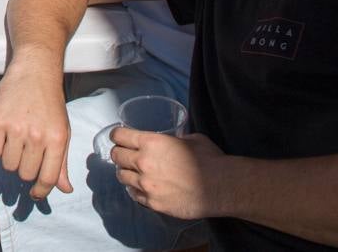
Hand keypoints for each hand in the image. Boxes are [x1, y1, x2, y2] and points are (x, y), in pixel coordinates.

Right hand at [0, 52, 72, 198]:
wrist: (35, 71)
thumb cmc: (50, 103)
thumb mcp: (62, 131)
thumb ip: (61, 162)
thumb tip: (66, 189)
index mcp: (57, 139)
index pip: (48, 179)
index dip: (40, 191)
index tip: (35, 193)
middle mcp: (37, 135)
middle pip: (25, 174)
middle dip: (24, 168)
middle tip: (25, 153)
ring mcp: (15, 128)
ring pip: (8, 164)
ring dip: (10, 158)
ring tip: (15, 141)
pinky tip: (3, 135)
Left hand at [110, 129, 225, 220]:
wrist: (221, 187)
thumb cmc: (209, 159)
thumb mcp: (189, 138)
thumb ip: (172, 139)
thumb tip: (169, 141)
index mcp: (150, 142)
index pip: (119, 136)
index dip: (117, 134)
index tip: (118, 136)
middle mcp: (143, 163)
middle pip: (116, 156)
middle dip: (119, 153)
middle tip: (125, 154)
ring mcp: (146, 185)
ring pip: (121, 176)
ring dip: (126, 172)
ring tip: (133, 172)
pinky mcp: (152, 203)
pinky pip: (134, 195)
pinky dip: (135, 190)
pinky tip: (142, 187)